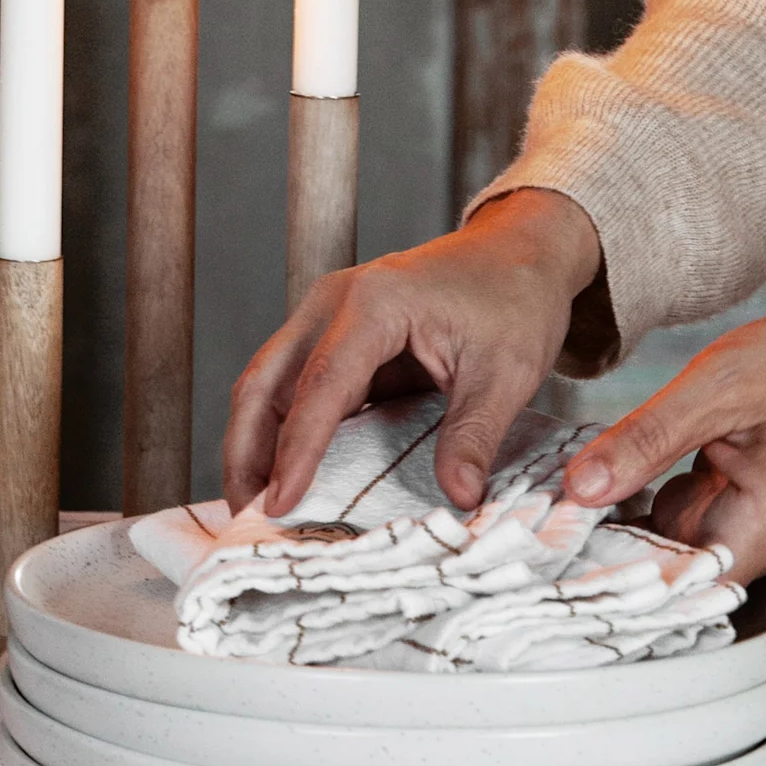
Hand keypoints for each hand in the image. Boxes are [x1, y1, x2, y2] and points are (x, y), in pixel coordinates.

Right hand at [223, 189, 603, 517]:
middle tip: (249, 514)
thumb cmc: (513, 297)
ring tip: (258, 503)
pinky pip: (295, 385)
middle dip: (246, 451)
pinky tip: (288, 472)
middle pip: (265, 381)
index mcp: (373, 304)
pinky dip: (284, 429)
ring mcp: (327, 315)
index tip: (281, 504)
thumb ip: (474, 436)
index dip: (296, 451)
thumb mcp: (507, 373)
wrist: (520, 250)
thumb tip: (457, 497)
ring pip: (268, 383)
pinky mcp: (334, 334)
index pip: (319, 386)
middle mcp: (333, 303)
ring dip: (255, 442)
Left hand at [564, 299, 765, 582]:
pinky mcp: (720, 503)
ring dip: (608, 527)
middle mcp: (749, 540)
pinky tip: (596, 483)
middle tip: (537, 529)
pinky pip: (662, 517)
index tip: (553, 561)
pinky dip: (629, 501)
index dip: (613, 581)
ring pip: (655, 546)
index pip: (675, 590)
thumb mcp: (717, 389)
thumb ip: (648, 439)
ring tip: (555, 508)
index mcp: (761, 530)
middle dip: (600, 553)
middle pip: (659, 574)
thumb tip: (580, 488)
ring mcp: (734, 523)